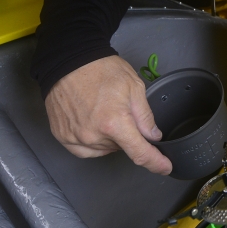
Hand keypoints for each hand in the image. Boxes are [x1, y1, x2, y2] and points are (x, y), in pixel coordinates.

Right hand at [44, 55, 172, 174]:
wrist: (68, 60)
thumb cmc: (101, 69)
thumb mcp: (134, 87)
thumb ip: (145, 116)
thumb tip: (153, 136)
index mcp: (114, 123)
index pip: (140, 153)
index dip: (156, 163)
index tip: (164, 167)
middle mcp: (93, 136)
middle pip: (121, 148)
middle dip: (127, 135)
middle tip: (121, 112)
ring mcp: (75, 137)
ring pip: (103, 150)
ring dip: (109, 139)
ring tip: (104, 113)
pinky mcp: (62, 136)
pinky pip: (84, 150)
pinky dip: (92, 142)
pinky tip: (92, 123)